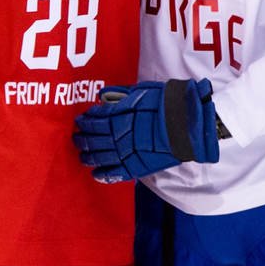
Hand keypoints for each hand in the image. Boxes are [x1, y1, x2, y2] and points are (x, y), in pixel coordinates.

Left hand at [73, 79, 220, 184]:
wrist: (188, 124)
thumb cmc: (167, 103)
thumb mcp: (142, 91)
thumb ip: (120, 94)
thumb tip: (102, 96)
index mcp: (119, 114)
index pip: (95, 119)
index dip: (86, 120)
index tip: (81, 120)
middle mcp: (118, 134)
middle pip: (93, 138)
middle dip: (82, 138)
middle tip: (76, 138)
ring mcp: (126, 152)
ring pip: (99, 156)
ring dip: (88, 156)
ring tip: (82, 155)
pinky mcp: (136, 166)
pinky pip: (115, 173)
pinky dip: (103, 174)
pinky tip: (95, 173)